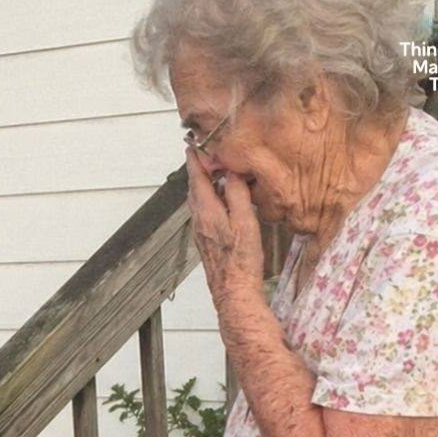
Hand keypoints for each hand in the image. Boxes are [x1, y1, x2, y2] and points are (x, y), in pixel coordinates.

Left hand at [185, 148, 264, 310]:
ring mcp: (200, 233)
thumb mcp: (244, 220)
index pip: (196, 177)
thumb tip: (231, 171)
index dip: (195, 159)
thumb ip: (237, 192)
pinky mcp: (206, 242)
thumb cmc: (241, 260)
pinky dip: (210, 200)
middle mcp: (198, 220)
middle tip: (206, 154)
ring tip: (216, 174)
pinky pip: (204, 213)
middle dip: (199, 170)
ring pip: (199, 201)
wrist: (234, 292)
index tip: (193, 144)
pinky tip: (222, 202)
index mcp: (206, 211)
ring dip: (205, 185)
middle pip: (195, 188)